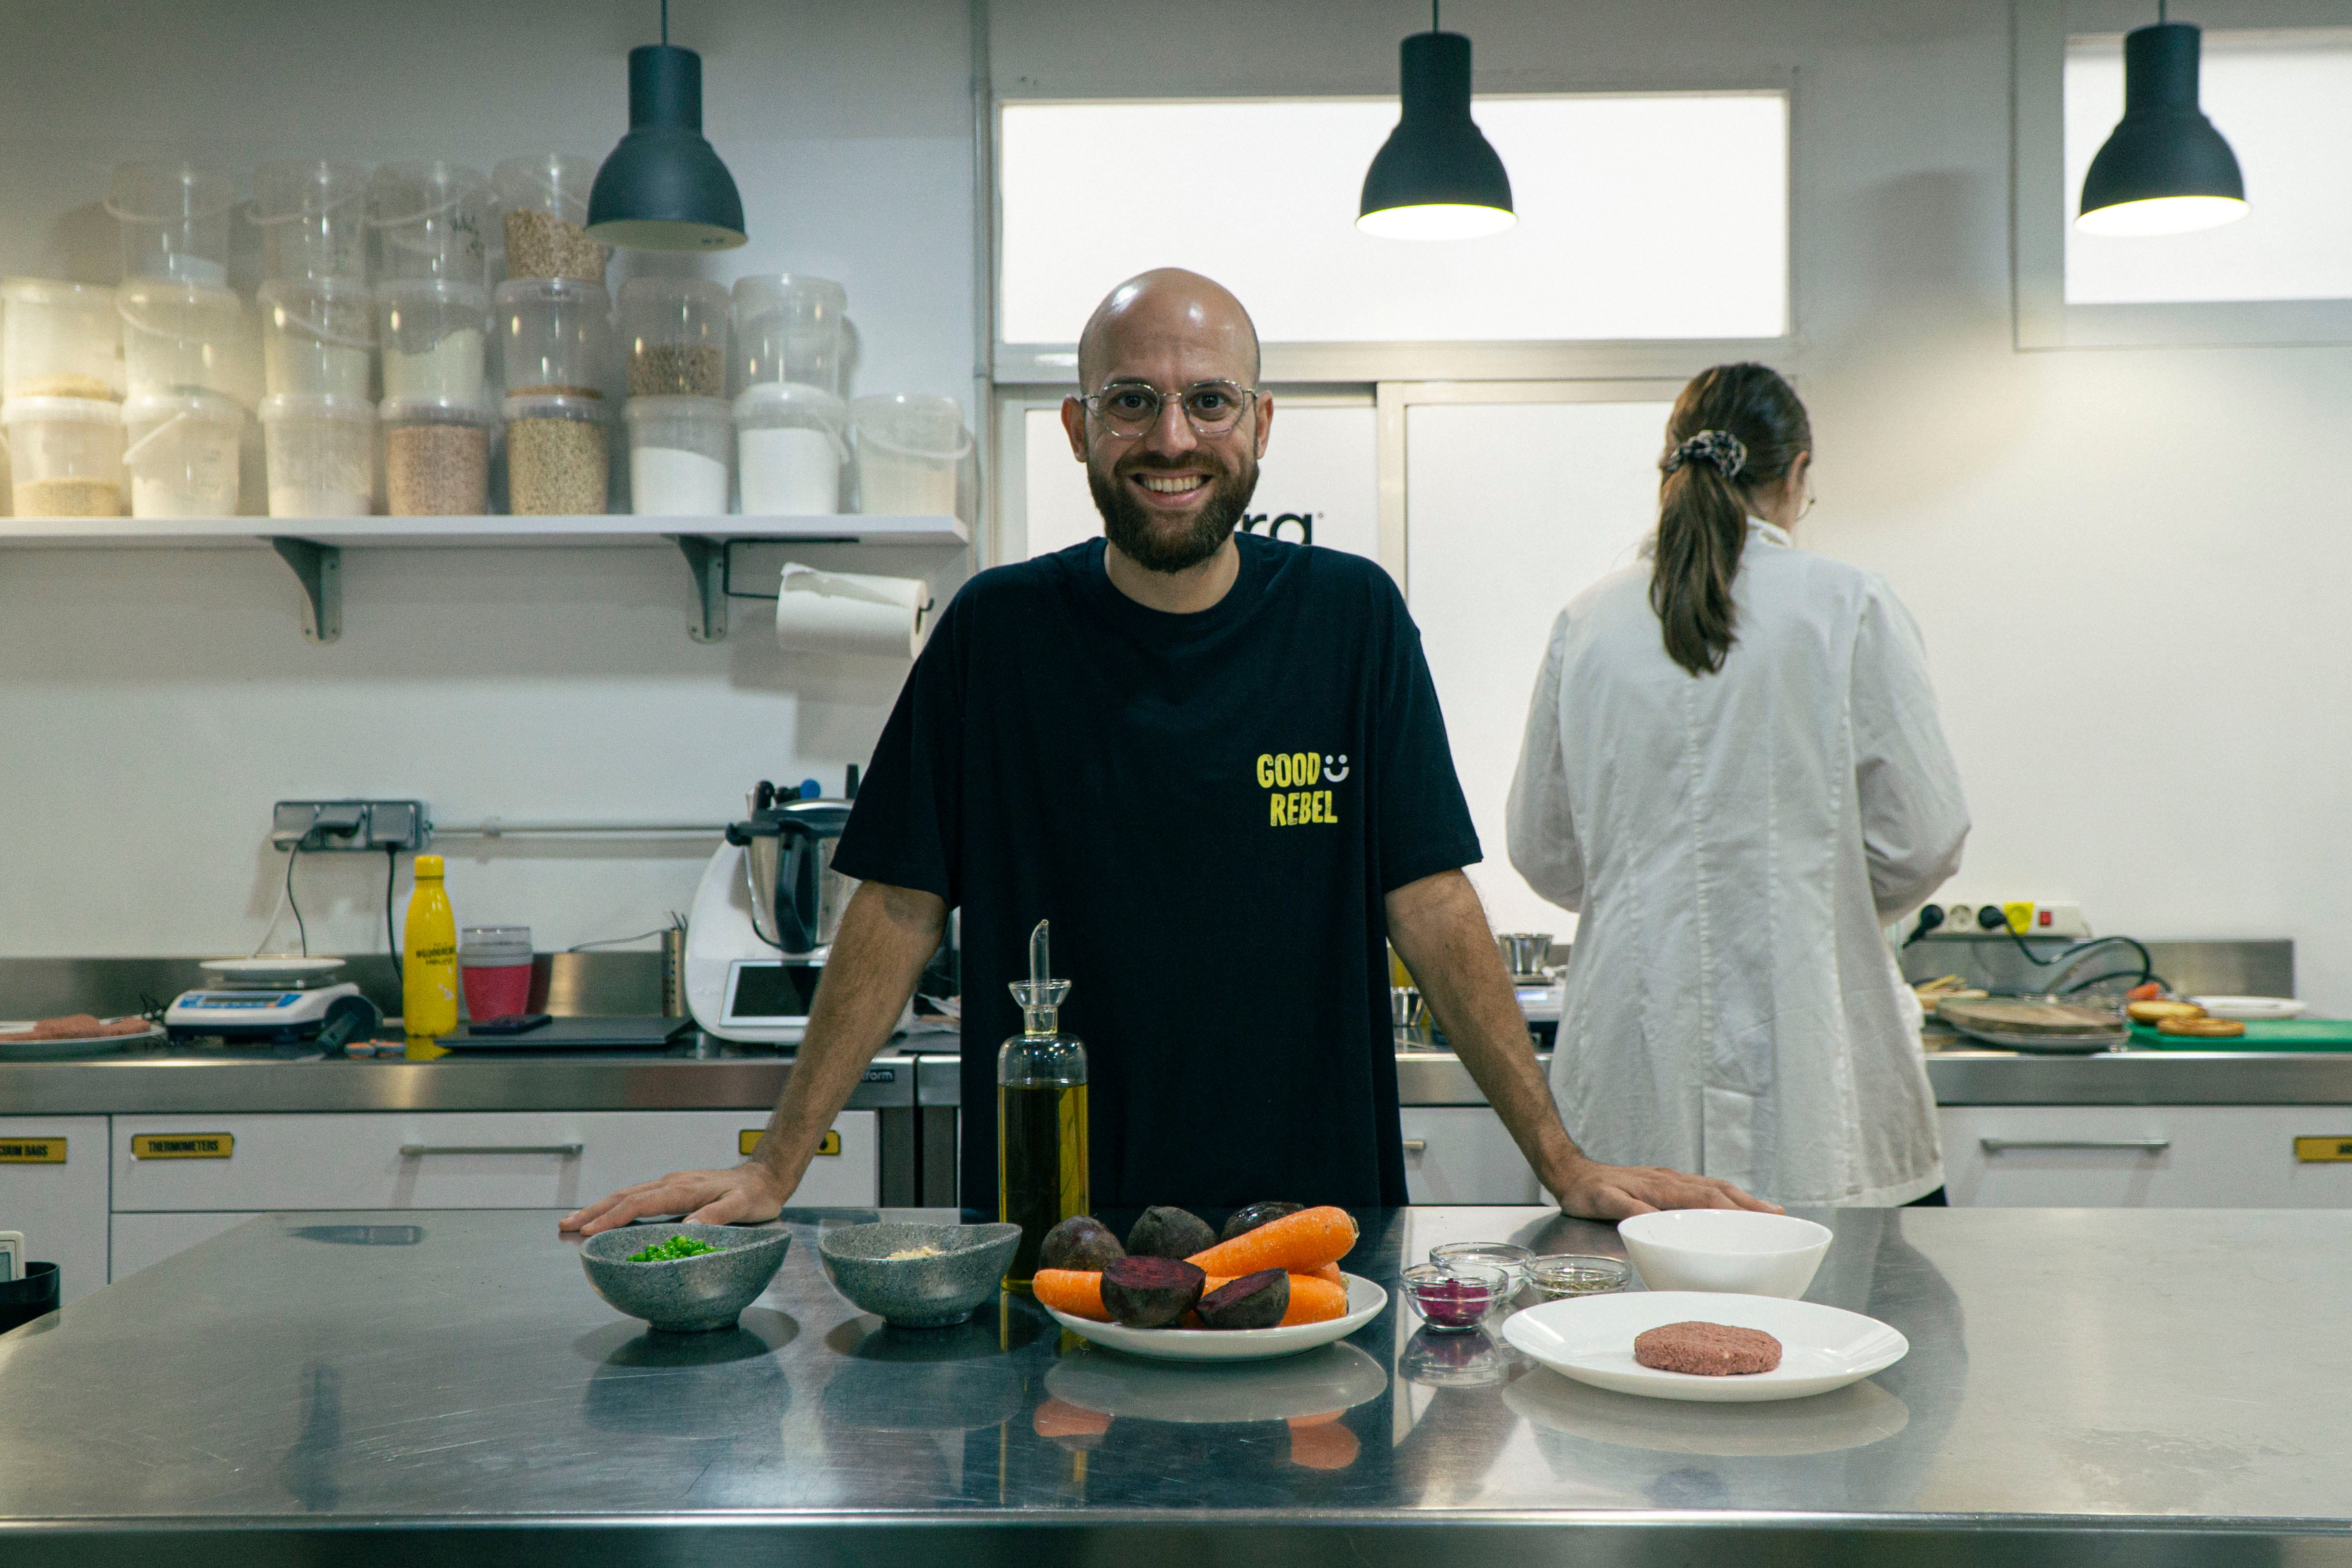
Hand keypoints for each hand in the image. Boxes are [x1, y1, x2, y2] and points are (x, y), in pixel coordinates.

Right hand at [560, 1162, 788, 1234]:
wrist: (765, 1178)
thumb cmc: (754, 1196)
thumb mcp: (741, 1207)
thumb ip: (716, 1215)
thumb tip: (688, 1227)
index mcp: (684, 1189)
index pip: (640, 1203)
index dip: (613, 1217)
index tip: (590, 1230)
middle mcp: (672, 1184)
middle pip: (625, 1197)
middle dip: (593, 1212)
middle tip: (565, 1227)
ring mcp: (671, 1185)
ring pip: (627, 1195)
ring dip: (599, 1209)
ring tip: (573, 1222)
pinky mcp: (673, 1190)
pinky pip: (637, 1198)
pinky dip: (616, 1207)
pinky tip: (604, 1217)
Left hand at [1550, 1156, 1781, 1220]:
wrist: (1570, 1173)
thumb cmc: (1585, 1192)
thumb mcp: (1601, 1203)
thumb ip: (1626, 1210)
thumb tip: (1652, 1219)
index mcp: (1659, 1187)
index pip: (1703, 1198)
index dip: (1731, 1209)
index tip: (1758, 1220)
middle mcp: (1670, 1181)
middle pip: (1717, 1190)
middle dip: (1749, 1203)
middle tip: (1780, 1216)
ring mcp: (1669, 1180)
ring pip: (1713, 1187)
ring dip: (1741, 1199)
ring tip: (1770, 1211)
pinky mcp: (1665, 1183)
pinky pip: (1702, 1188)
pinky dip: (1723, 1197)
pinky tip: (1733, 1206)